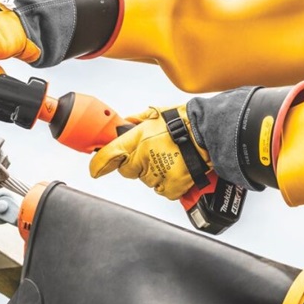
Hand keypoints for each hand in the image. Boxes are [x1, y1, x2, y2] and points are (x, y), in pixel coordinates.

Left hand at [89, 105, 209, 199]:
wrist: (208, 132)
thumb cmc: (185, 121)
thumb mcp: (157, 113)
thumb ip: (137, 120)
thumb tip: (125, 122)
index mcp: (137, 139)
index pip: (108, 156)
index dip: (99, 164)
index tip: (95, 170)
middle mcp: (144, 158)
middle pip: (128, 171)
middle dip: (136, 164)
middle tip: (153, 153)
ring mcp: (157, 174)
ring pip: (146, 181)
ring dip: (154, 173)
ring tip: (170, 158)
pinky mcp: (171, 186)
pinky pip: (162, 190)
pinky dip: (168, 184)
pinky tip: (177, 169)